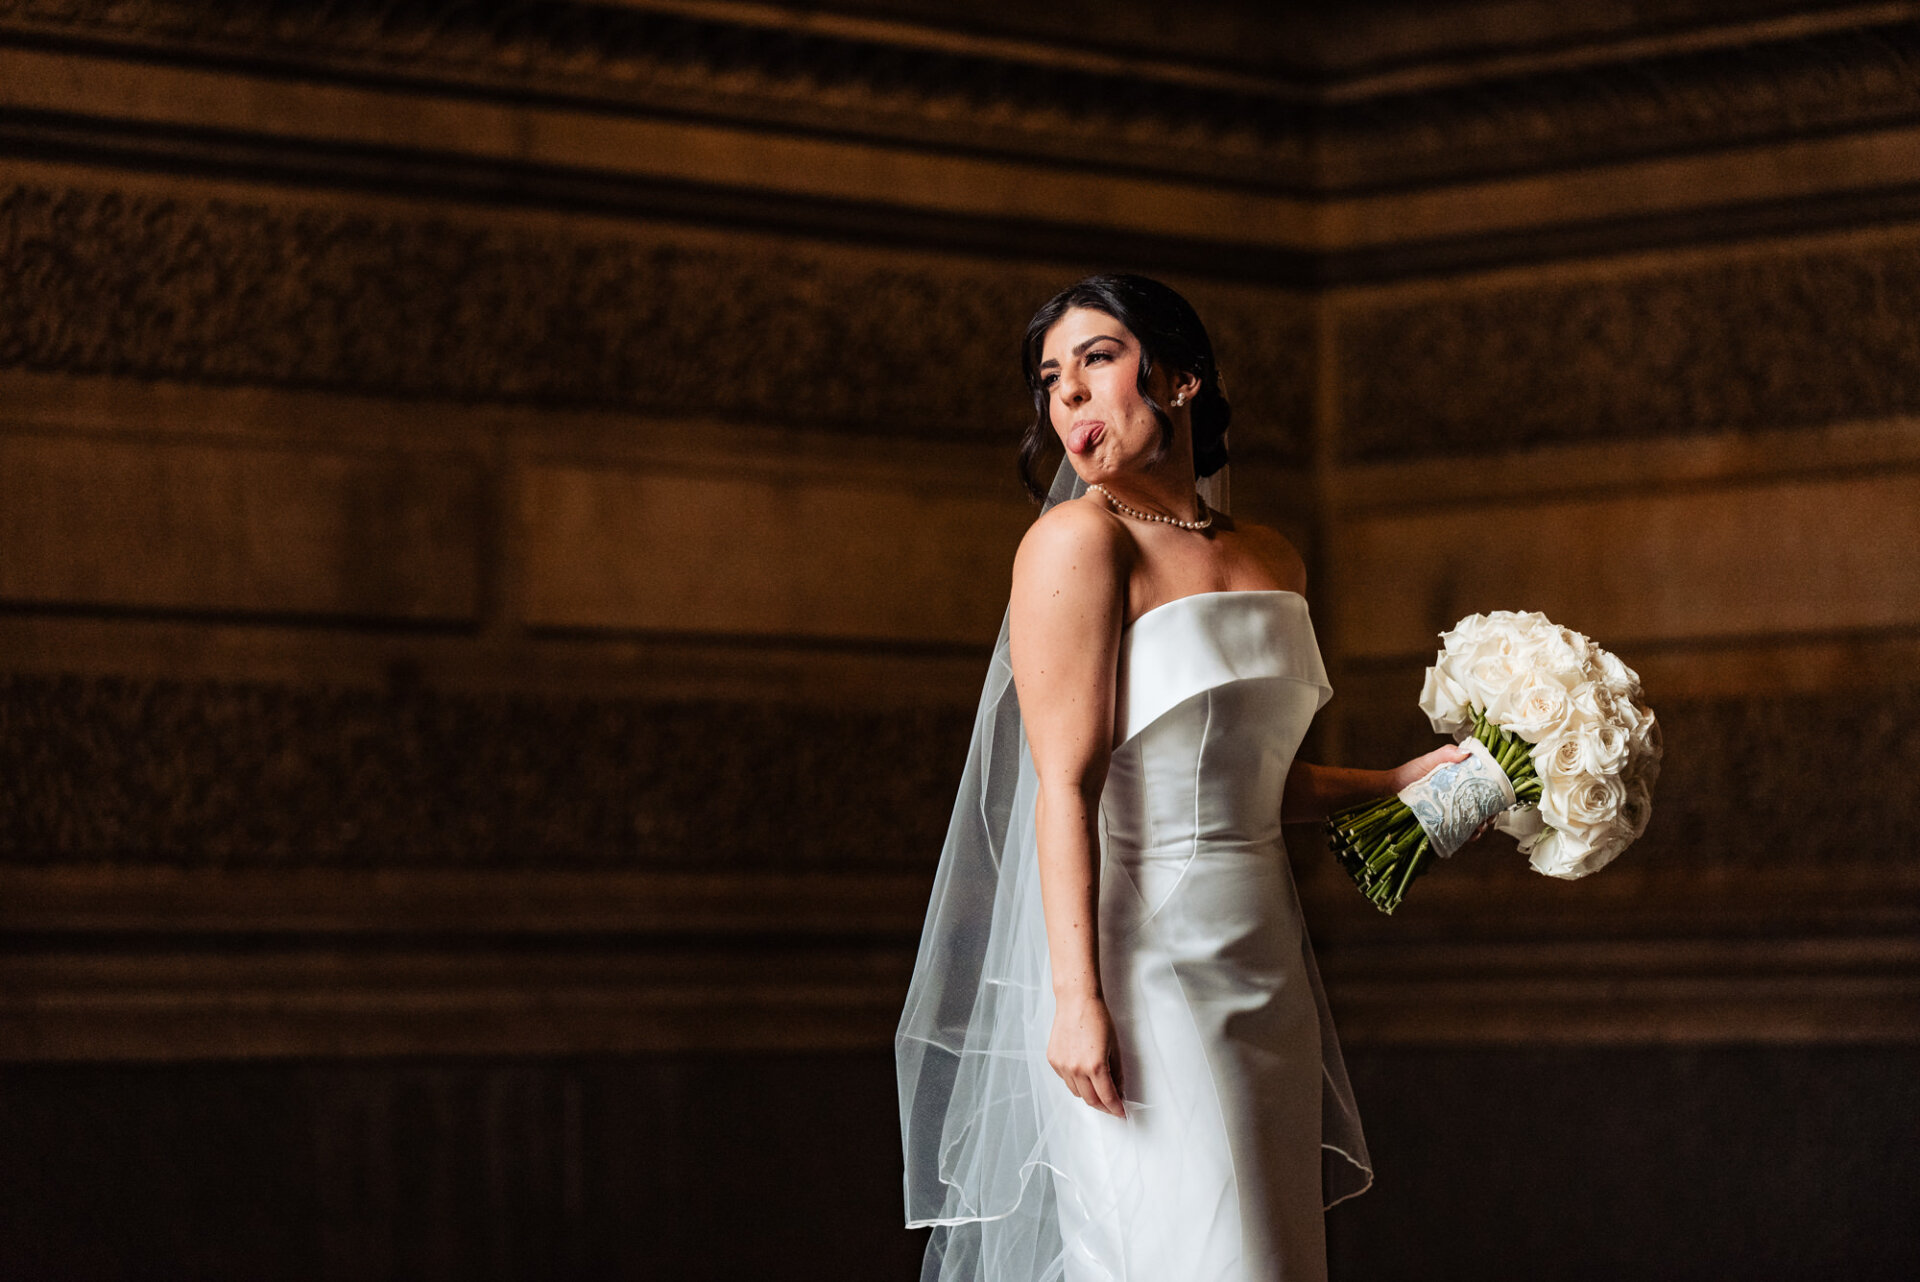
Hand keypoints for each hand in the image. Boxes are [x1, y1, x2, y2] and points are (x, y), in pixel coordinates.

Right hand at [1048, 991, 1125, 1117]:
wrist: (1076, 1001)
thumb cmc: (1097, 1018)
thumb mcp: (1115, 1047)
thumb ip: (1117, 1072)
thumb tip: (1119, 1090)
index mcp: (1096, 1066)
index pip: (1107, 1098)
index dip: (1116, 1109)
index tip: (1121, 1113)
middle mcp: (1076, 1069)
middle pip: (1091, 1100)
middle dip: (1104, 1106)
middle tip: (1112, 1106)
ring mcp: (1062, 1065)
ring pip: (1076, 1093)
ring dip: (1088, 1095)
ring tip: (1098, 1089)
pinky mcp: (1053, 1060)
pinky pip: (1065, 1080)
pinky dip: (1075, 1082)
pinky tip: (1083, 1073)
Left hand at [1389, 744, 1498, 847]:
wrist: (1392, 790)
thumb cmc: (1410, 774)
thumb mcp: (1427, 761)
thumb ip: (1446, 754)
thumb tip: (1466, 752)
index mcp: (1462, 777)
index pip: (1487, 785)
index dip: (1496, 793)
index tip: (1498, 801)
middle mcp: (1461, 792)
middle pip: (1486, 803)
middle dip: (1491, 813)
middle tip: (1487, 819)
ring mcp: (1455, 807)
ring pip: (1477, 818)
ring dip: (1483, 824)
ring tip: (1479, 829)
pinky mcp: (1448, 820)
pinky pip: (1464, 829)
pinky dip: (1471, 833)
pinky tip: (1471, 836)